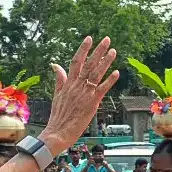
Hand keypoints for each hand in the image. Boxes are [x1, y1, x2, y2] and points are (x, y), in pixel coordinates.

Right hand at [38, 37, 120, 153]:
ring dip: (105, 62)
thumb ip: (59, 79)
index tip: (89, 38)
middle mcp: (76, 86)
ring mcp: (84, 94)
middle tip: (107, 40)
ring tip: (113, 51)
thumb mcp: (57, 95)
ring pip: (96, 74)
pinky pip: (101, 89)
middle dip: (98, 51)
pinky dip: (109, 81)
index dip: (83, 49)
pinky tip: (116, 72)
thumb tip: (55, 65)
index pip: (76, 62)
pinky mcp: (91, 103)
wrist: (57, 132)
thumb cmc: (58, 116)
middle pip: (88, 64)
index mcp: (68, 84)